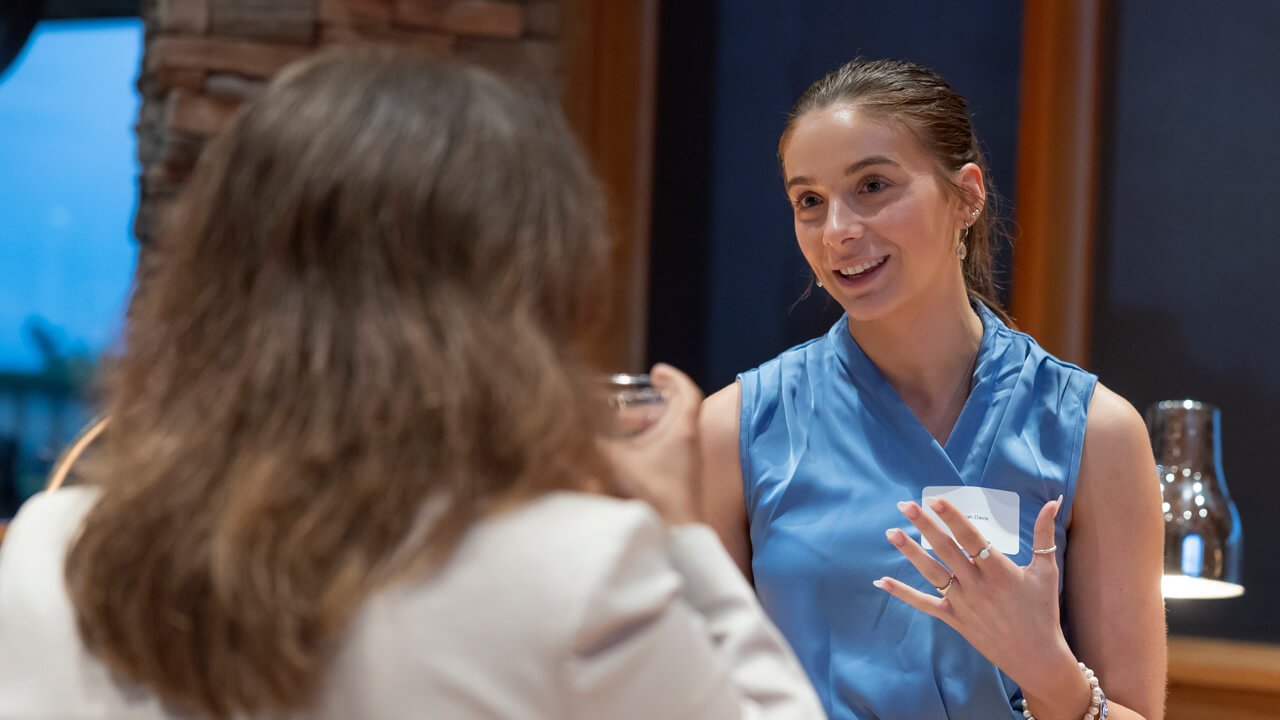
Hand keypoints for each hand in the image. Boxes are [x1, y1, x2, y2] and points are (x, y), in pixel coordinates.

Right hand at [599, 364, 703, 525]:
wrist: (676, 535)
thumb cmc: (654, 493)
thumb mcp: (618, 461)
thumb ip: (593, 442)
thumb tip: (569, 428)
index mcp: (682, 429)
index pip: (688, 392)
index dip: (673, 377)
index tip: (655, 372)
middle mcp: (688, 442)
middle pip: (673, 413)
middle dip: (646, 406)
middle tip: (623, 406)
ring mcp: (685, 461)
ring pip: (667, 433)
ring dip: (644, 426)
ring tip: (618, 428)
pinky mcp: (679, 478)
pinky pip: (664, 451)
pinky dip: (646, 444)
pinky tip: (624, 453)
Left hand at [875, 496, 1092, 719]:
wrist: (1037, 657)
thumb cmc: (1043, 611)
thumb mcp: (1046, 570)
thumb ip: (1044, 534)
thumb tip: (1053, 501)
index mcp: (1000, 571)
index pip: (972, 538)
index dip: (953, 518)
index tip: (936, 500)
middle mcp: (978, 585)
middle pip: (946, 550)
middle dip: (924, 526)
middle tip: (904, 505)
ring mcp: (963, 603)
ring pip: (932, 573)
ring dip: (910, 553)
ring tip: (891, 533)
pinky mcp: (954, 619)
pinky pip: (924, 603)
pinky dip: (903, 593)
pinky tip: (881, 581)